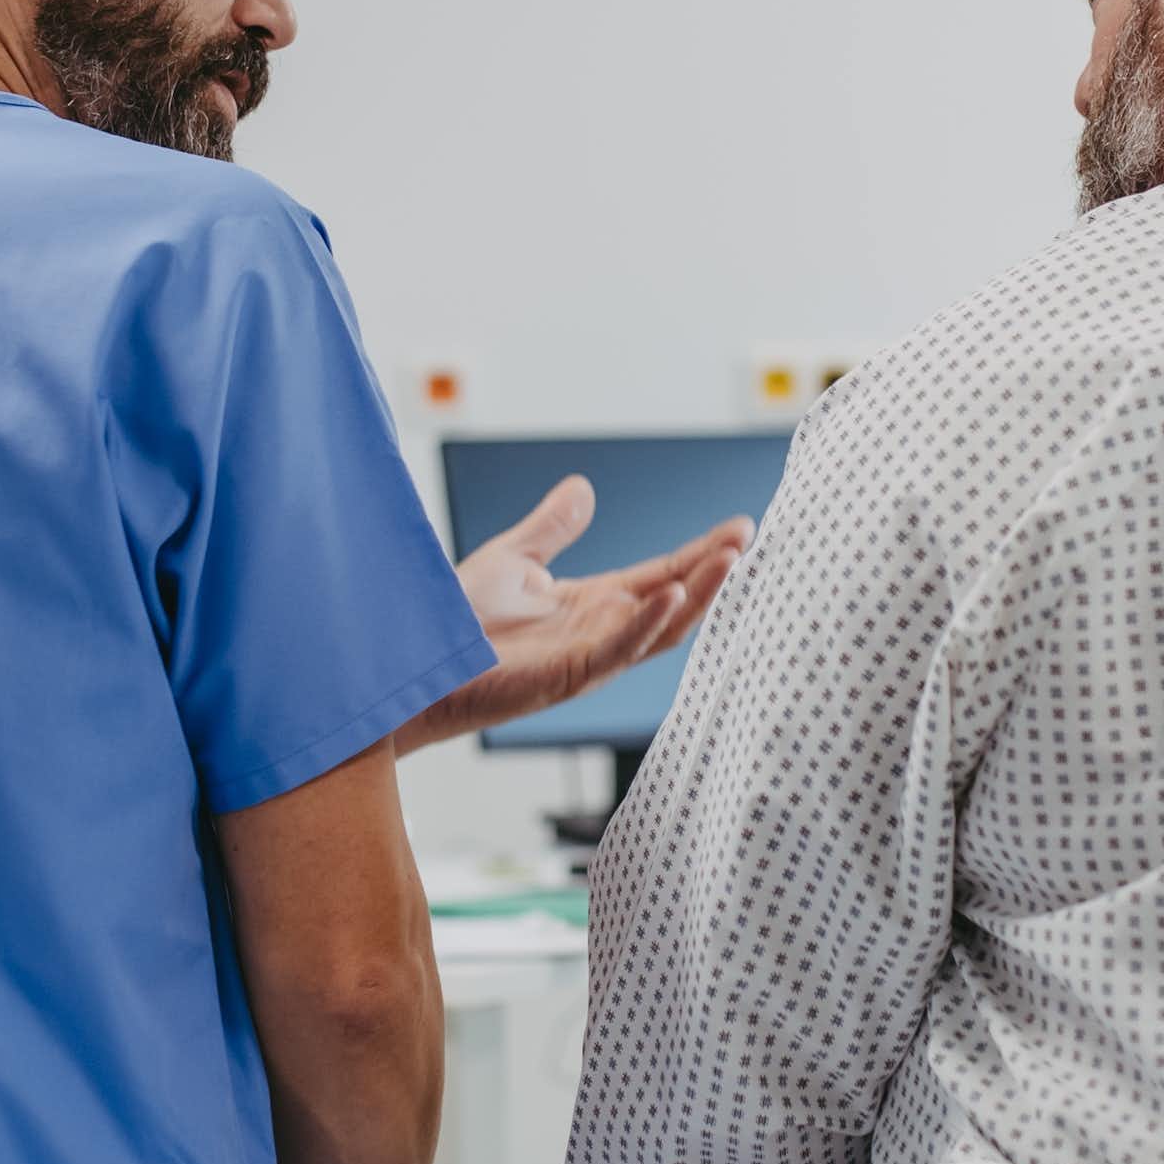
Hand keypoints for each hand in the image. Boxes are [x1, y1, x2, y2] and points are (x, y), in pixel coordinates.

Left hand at [399, 476, 752, 752]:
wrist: (414, 662)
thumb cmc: (456, 621)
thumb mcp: (513, 558)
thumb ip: (552, 528)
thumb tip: (585, 486)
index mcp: (594, 605)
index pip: (662, 574)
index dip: (701, 553)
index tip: (740, 529)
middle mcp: (601, 632)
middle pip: (674, 600)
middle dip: (713, 572)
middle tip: (750, 539)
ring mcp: (590, 657)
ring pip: (660, 629)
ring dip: (697, 596)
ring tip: (731, 560)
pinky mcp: (567, 676)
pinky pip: (617, 650)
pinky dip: (646, 624)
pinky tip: (671, 595)